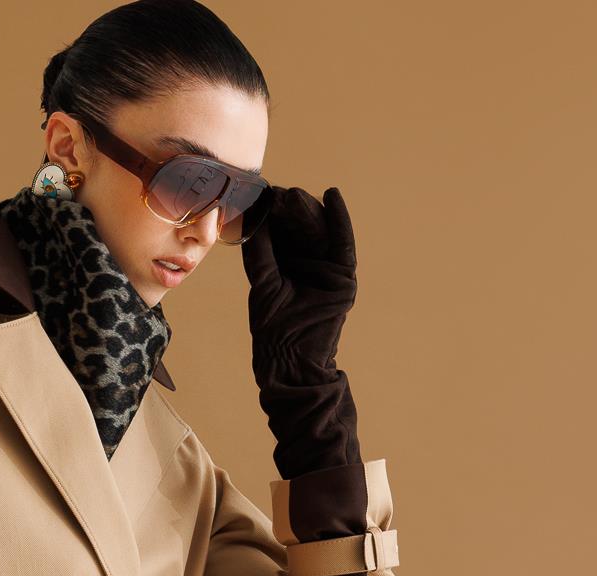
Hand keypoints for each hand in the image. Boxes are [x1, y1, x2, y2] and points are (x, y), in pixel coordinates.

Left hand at [242, 184, 357, 384]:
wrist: (289, 363)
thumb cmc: (273, 332)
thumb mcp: (262, 283)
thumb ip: (260, 252)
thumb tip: (253, 215)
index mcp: (288, 266)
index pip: (284, 232)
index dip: (276, 213)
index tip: (264, 193)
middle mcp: (309, 264)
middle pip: (302, 228)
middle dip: (291, 209)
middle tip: (278, 192)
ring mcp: (327, 270)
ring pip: (320, 232)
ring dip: (309, 210)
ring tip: (294, 195)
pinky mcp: (343, 279)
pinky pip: (343, 242)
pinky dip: (339, 219)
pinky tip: (332, 195)